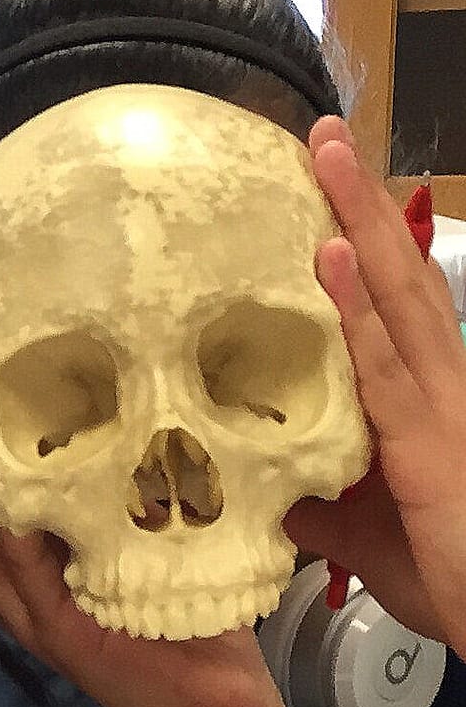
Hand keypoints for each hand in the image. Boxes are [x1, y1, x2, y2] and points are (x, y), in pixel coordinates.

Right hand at [0, 388, 294, 706]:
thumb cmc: (187, 627)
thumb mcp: (135, 550)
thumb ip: (111, 503)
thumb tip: (115, 418)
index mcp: (20, 577)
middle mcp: (12, 597)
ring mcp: (32, 618)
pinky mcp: (62, 635)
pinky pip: (23, 575)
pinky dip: (8, 532)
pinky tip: (3, 488)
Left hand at [285, 117, 465, 648]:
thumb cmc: (443, 572)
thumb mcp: (358, 528)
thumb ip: (316, 497)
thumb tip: (263, 485)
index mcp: (418, 396)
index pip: (385, 301)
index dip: (357, 240)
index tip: (322, 184)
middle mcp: (436, 382)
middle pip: (395, 273)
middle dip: (357, 201)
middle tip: (319, 134)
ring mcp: (440, 402)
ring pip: (395, 293)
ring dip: (357, 220)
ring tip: (324, 155)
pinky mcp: (430, 435)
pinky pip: (385, 358)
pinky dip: (356, 303)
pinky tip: (331, 255)